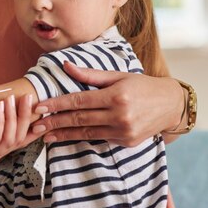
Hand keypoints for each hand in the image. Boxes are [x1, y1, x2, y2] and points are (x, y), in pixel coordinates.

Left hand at [31, 61, 182, 146]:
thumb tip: (65, 65)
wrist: (171, 105)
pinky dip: (82, 137)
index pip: (79, 100)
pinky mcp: (126, 142)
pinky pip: (99, 138)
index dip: (57, 104)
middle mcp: (119, 115)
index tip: (40, 107)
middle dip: (55, 122)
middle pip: (80, 119)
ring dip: (64, 134)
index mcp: (116, 96)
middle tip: (36, 125)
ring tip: (46, 136)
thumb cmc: (141, 85)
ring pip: (87, 133)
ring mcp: (123, 131)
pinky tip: (67, 137)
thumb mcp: (117, 75)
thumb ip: (90, 74)